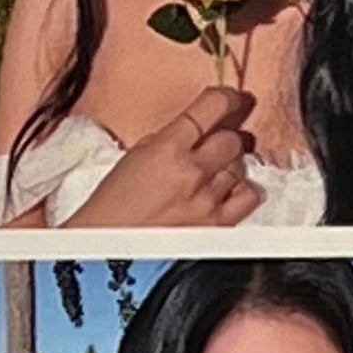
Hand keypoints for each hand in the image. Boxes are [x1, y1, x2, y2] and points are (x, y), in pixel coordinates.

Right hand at [67, 83, 260, 229]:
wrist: (104, 254)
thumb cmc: (109, 210)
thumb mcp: (132, 159)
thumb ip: (166, 141)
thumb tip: (195, 132)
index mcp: (166, 148)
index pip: (213, 106)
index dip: (227, 98)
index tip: (231, 99)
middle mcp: (192, 171)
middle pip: (232, 139)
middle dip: (224, 138)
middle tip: (213, 145)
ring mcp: (207, 200)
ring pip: (241, 165)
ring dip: (228, 166)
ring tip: (208, 175)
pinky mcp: (217, 226)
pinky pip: (248, 196)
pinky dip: (241, 190)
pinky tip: (224, 192)